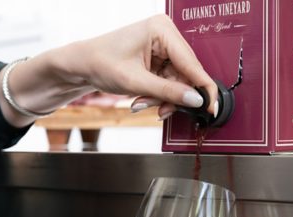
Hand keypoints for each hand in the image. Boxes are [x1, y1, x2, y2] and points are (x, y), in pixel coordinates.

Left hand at [56, 14, 217, 119]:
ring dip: (163, 98)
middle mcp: (166, 35)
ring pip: (178, 82)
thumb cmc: (100, 62)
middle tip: (160, 110)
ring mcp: (163, 47)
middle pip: (186, 75)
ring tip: (141, 103)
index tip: (210, 107)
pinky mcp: (159, 58)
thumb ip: (168, 91)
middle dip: (173, 96)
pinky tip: (143, 99)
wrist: (82, 64)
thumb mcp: (135, 81)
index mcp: (162, 30)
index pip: (192, 63)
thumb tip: (196, 100)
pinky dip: (159, 95)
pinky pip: (169, 82)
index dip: (203, 88)